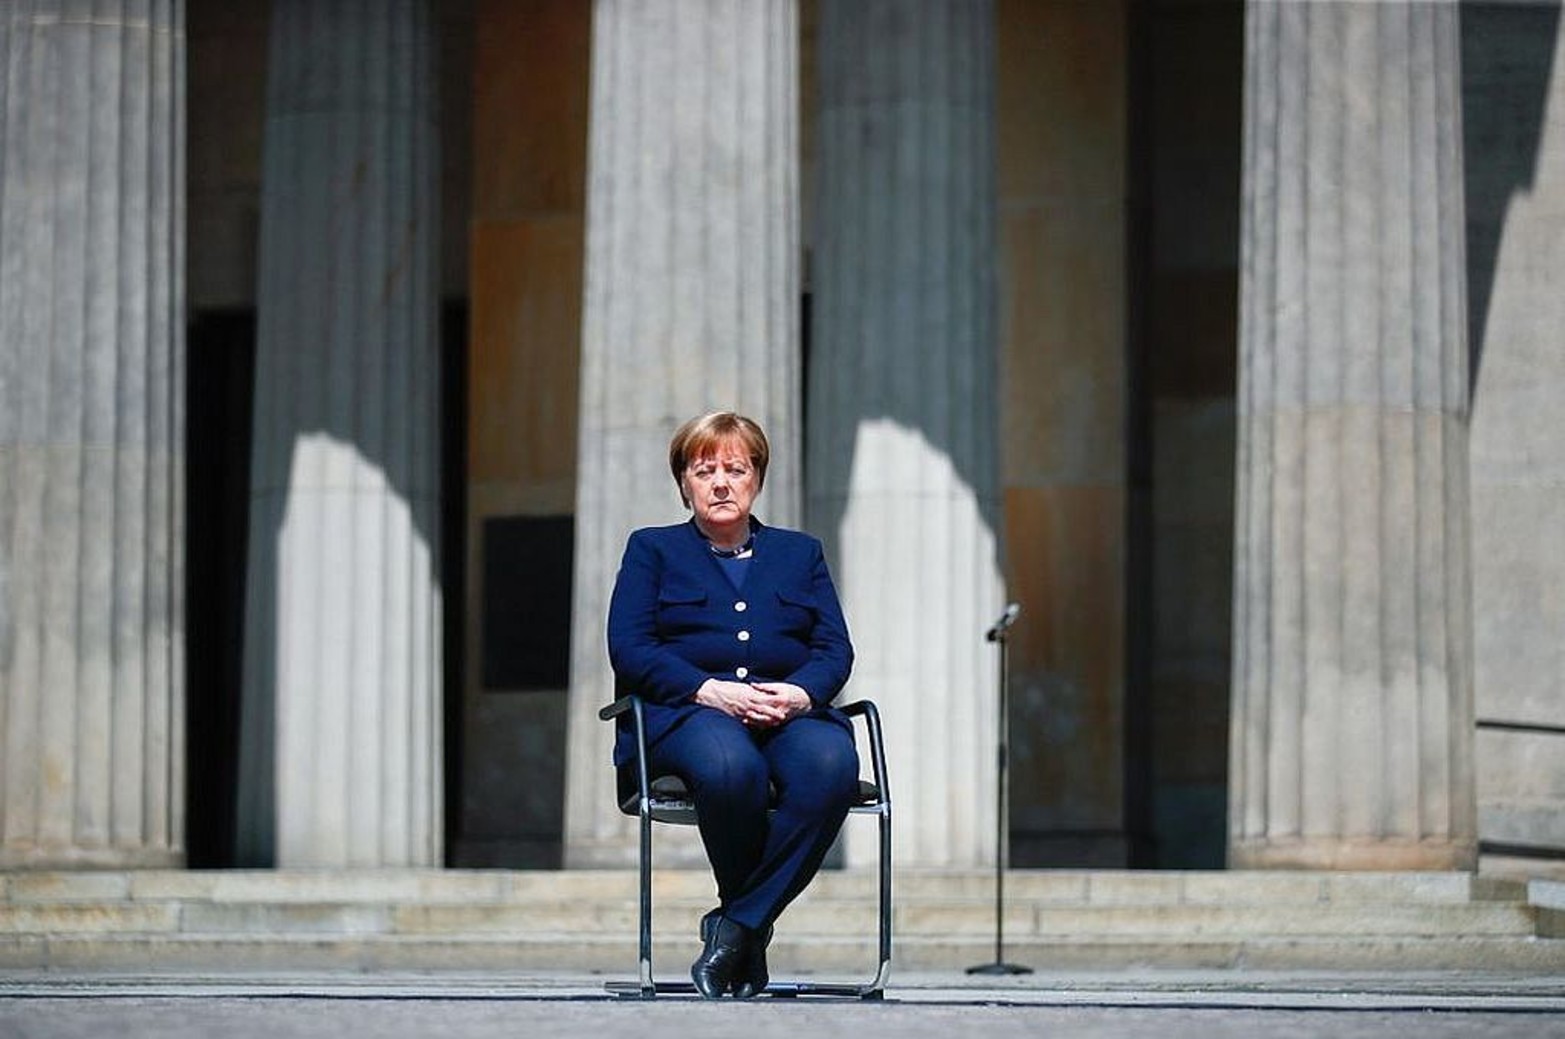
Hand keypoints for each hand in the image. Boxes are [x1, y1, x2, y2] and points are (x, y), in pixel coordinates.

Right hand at [694, 679, 811, 728]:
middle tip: (782, 718)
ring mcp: (741, 711)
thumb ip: (751, 691)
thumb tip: (760, 692)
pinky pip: (746, 722)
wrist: (711, 693)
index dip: (774, 704)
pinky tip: (759, 728)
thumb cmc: (725, 688)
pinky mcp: (735, 717)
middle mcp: (746, 703)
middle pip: (763, 710)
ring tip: (773, 724)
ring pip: (756, 718)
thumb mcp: (741, 687)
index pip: (765, 700)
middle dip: (773, 714)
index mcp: (749, 694)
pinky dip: (753, 725)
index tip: (782, 707)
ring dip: (765, 721)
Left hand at [742, 681, 811, 729]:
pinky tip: (753, 723)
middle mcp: (781, 710)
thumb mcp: (780, 686)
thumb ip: (765, 686)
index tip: (746, 698)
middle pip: (765, 713)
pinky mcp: (781, 722)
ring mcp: (782, 718)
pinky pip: (769, 725)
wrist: (805, 701)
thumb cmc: (791, 691)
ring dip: (756, 720)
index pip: (765, 700)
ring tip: (746, 718)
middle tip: (745, 710)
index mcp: (781, 699)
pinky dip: (760, 725)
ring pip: (767, 721)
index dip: (755, 699)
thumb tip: (752, 684)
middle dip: (754, 712)